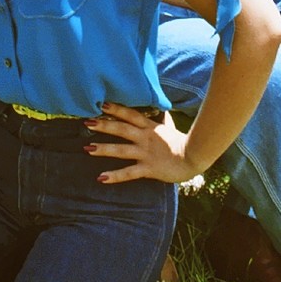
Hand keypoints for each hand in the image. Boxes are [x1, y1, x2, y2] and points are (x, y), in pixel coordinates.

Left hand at [83, 105, 203, 184]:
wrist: (194, 158)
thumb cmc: (182, 142)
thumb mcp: (171, 128)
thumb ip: (164, 120)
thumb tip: (164, 110)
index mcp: (150, 127)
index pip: (130, 114)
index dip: (116, 109)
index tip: (101, 103)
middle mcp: (145, 138)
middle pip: (121, 129)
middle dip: (103, 125)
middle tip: (86, 121)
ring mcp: (145, 153)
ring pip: (121, 150)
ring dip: (103, 149)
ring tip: (87, 148)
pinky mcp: (148, 169)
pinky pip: (129, 172)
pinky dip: (114, 176)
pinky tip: (101, 178)